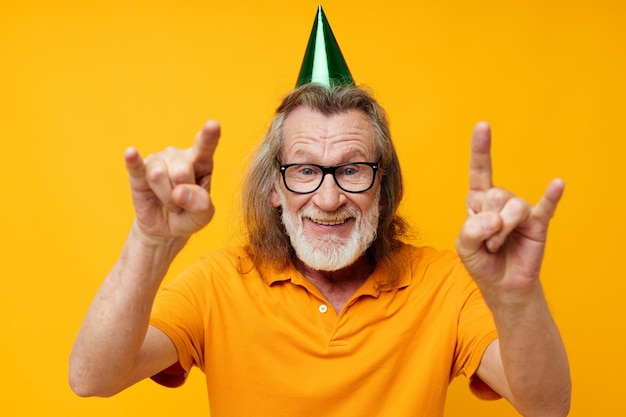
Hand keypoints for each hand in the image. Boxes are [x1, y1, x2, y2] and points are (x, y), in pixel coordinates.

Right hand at [124, 121, 220, 240]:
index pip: (205, 147)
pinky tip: (131, 153)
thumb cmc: (189, 216)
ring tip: (169, 202)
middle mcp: (179, 156)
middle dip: (181, 195)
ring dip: (166, 197)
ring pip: (159, 176)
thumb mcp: (203, 215)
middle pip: (181, 171)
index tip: (213, 125)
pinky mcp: (138, 173)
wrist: (165, 228)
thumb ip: (201, 204)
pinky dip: (133, 160)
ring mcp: (158, 161)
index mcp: (201, 162)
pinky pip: (135, 166)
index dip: (209, 137)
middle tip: (181, 203)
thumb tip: (180, 191)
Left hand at [456, 122, 563, 299]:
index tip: (483, 125)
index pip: (479, 171)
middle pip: (494, 194)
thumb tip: (496, 219)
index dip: (480, 149)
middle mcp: (500, 201)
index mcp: (478, 201)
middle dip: (487, 223)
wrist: (503, 285)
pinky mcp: (538, 223)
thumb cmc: (482, 261)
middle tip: (487, 242)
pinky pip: (546, 207)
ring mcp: (520, 211)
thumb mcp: (463, 247)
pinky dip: (551, 196)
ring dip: (501, 232)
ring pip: (512, 207)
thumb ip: (471, 230)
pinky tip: (557, 184)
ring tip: (498, 245)